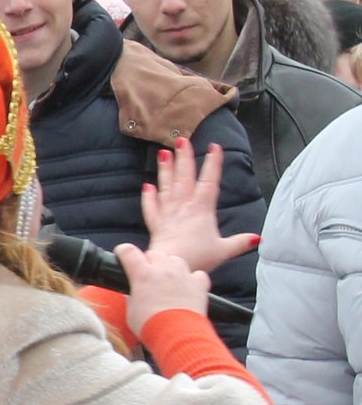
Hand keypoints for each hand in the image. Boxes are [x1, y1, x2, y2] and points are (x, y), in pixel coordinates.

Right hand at [114, 241, 207, 334]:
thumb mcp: (131, 311)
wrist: (177, 335)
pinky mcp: (198, 285)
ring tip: (168, 279)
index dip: (123, 251)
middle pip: (154, 253)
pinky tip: (189, 287)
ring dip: (170, 266)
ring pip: (176, 260)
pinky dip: (193, 278)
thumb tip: (134, 294)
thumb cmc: (150, 325)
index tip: (122, 255)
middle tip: (147, 273)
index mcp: (142, 274)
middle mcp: (163, 270)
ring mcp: (183, 275)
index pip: (128, 251)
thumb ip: (132, 297)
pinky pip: (197, 274)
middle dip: (149, 261)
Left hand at [141, 138, 257, 273]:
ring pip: (166, 186)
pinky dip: (148, 197)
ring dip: (165, 170)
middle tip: (181, 140)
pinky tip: (146, 186)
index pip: (210, 181)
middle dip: (184, 157)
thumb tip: (258, 239)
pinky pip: (150, 207)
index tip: (214, 147)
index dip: (213, 163)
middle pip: (185, 177)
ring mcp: (167, 213)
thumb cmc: (197, 257)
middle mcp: (184, 207)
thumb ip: (240, 242)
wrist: (170, 265)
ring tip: (163, 153)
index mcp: (202, 209)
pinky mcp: (155, 224)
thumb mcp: (224, 250)